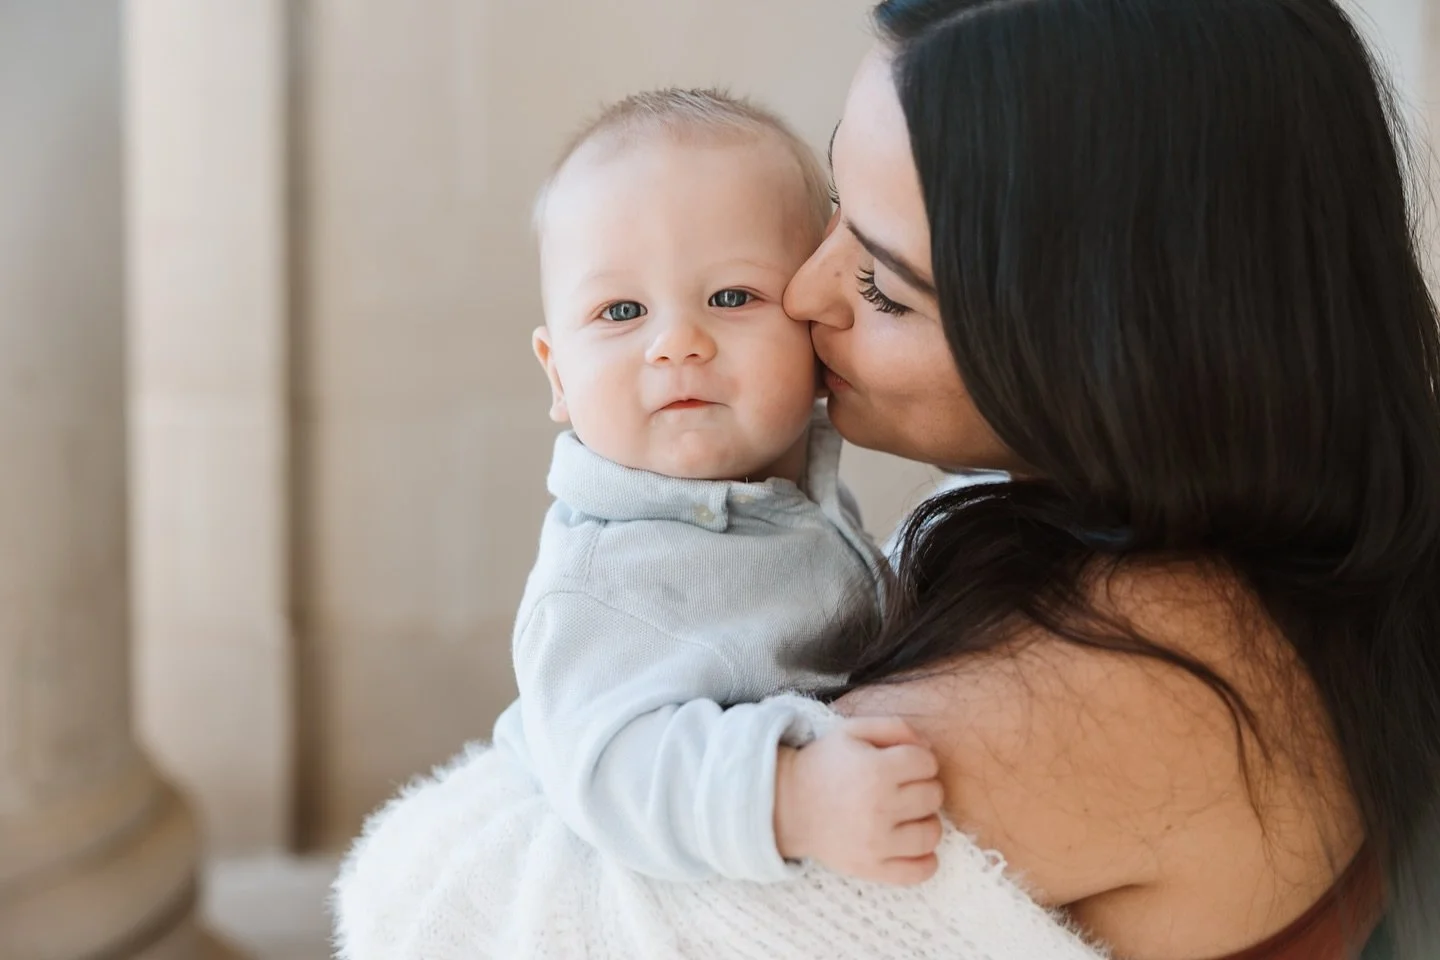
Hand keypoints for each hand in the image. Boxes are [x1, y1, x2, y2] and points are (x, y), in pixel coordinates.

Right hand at [774, 716, 944, 884]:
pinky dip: (926, 861)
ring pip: (932, 833)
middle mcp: (879, 807)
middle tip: (902, 788)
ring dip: (926, 821)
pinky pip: (919, 872)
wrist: (786, 806)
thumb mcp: (852, 731)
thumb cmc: (824, 765)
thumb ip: (895, 727)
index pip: (927, 763)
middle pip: (933, 795)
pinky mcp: (871, 869)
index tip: (903, 764)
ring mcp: (876, 843)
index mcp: (875, 770)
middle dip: (923, 786)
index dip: (919, 759)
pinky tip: (913, 845)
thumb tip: (929, 746)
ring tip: (908, 815)